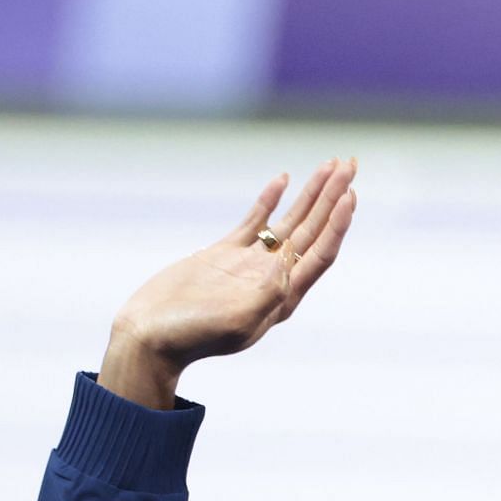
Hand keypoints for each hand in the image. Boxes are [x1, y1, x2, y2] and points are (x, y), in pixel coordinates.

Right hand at [99, 158, 358, 407]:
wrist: (149, 336)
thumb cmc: (190, 336)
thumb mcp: (236, 321)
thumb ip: (267, 294)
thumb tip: (288, 265)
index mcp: (282, 298)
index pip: (320, 253)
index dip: (338, 223)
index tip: (350, 193)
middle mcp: (272, 279)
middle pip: (313, 231)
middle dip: (333, 197)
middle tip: (351, 163)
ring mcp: (249, 265)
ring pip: (289, 221)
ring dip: (311, 194)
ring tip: (331, 164)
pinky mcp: (224, 254)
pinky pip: (255, 221)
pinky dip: (270, 199)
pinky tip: (283, 179)